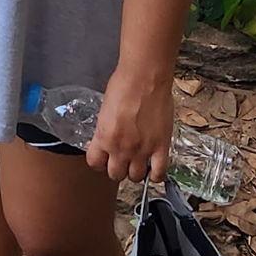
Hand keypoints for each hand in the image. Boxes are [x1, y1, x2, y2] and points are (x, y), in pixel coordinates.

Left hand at [85, 67, 174, 186]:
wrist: (144, 77)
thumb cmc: (123, 85)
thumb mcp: (105, 110)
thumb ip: (106, 129)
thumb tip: (109, 138)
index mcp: (104, 137)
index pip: (95, 163)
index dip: (99, 162)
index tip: (104, 158)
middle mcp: (121, 148)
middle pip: (116, 175)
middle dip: (118, 168)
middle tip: (122, 159)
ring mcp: (142, 150)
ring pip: (136, 177)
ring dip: (136, 171)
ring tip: (138, 161)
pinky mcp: (161, 147)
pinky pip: (159, 173)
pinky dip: (156, 175)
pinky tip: (154, 167)